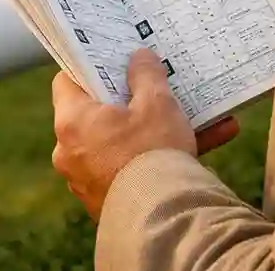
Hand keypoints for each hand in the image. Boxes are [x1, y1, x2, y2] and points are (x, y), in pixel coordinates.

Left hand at [51, 47, 240, 220]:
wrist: (162, 218)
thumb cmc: (152, 151)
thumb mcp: (156, 102)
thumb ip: (146, 74)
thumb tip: (139, 57)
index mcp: (72, 121)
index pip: (66, 82)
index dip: (89, 67)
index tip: (112, 61)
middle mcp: (71, 152)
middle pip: (98, 115)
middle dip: (130, 102)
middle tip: (153, 88)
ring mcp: (88, 180)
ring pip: (123, 144)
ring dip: (156, 130)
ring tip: (197, 118)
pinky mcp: (108, 201)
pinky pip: (134, 169)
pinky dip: (160, 158)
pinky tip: (208, 143)